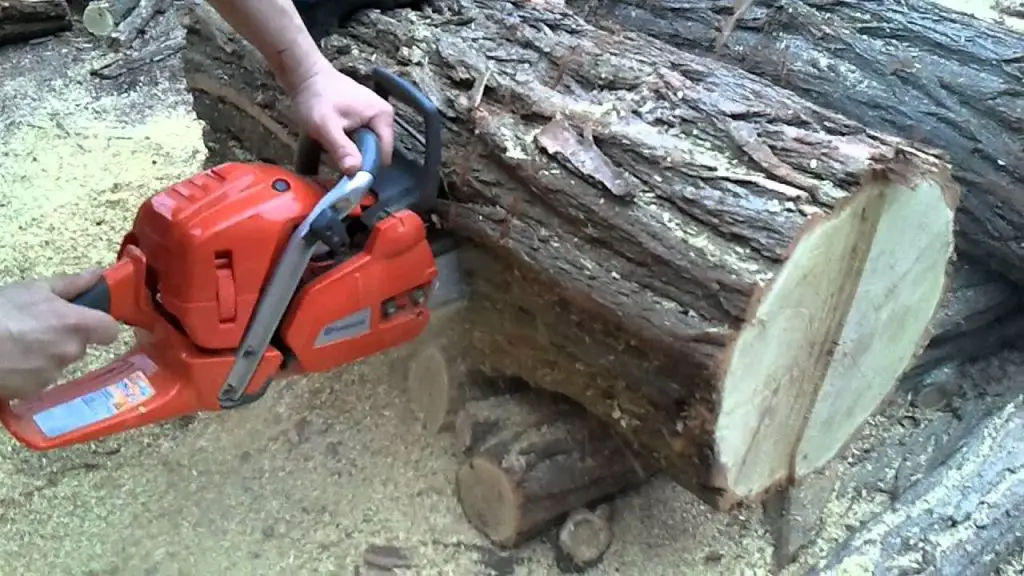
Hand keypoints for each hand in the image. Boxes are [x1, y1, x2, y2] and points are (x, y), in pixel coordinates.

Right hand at [0, 269, 119, 399]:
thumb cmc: (0, 311)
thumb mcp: (33, 288)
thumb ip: (71, 284)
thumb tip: (98, 275)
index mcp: (76, 325)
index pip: (110, 330)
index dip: (100, 324)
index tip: (85, 319)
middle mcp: (71, 351)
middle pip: (81, 345)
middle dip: (65, 337)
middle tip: (38, 327)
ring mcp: (53, 374)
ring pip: (59, 362)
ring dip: (46, 354)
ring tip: (18, 343)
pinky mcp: (34, 391)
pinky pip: (40, 378)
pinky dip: (29, 372)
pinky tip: (11, 360)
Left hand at [289, 58, 394, 174]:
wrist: (305, 75)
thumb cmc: (315, 97)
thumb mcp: (326, 126)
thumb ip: (342, 149)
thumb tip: (355, 172)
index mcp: (383, 116)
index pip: (383, 155)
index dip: (365, 167)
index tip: (345, 171)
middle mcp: (384, 116)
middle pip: (375, 152)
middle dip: (356, 158)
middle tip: (334, 153)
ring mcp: (374, 116)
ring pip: (366, 147)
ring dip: (350, 151)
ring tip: (331, 142)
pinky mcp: (364, 117)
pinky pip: (360, 139)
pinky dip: (347, 143)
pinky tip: (333, 137)